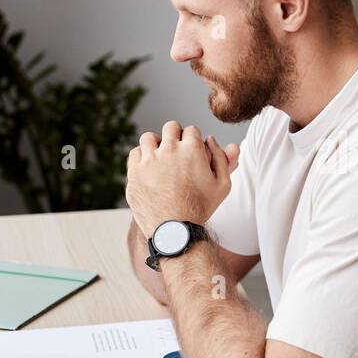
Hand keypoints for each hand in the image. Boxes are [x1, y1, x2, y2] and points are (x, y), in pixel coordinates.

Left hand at [125, 121, 239, 237]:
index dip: (193, 140)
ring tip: (161, 158)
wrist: (175, 230)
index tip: (192, 151)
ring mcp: (149, 159)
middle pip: (171, 127)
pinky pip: (135, 153)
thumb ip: (223, 158)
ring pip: (149, 137)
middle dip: (176, 136)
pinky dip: (142, 157)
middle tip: (177, 151)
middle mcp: (170, 149)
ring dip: (156, 144)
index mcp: (192, 149)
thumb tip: (212, 139)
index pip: (191, 130)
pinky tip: (149, 168)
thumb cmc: (201, 208)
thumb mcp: (223, 185)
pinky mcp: (134, 171)